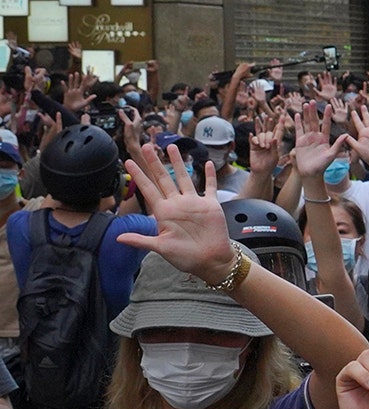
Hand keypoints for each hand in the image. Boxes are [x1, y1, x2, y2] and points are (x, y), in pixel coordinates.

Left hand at [116, 143, 239, 282]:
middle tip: (146, 147)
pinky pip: (209, 187)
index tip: (128, 162)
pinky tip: (206, 163)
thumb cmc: (186, 257)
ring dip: (178, 163)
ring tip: (171, 147)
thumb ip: (141, 241)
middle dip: (155, 163)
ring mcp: (193, 203)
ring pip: (184, 177)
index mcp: (163, 212)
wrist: (211, 261)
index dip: (138, 176)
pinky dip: (208, 176)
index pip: (148, 189)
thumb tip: (118, 239)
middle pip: (163, 179)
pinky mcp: (210, 205)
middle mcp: (177, 204)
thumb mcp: (161, 248)